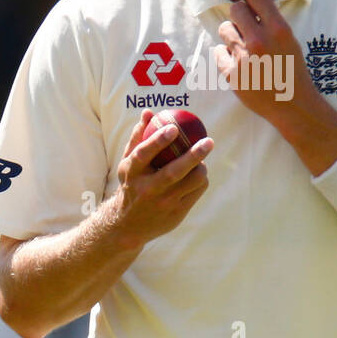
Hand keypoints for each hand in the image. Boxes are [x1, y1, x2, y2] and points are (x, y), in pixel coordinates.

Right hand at [111, 109, 212, 247]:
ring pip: (192, 182)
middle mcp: (147, 189)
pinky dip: (201, 180)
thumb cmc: (132, 183)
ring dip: (201, 168)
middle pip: (174, 172)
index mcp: (132, 173)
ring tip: (201, 160)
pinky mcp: (176, 214)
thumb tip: (149, 112)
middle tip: (208, 141)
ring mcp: (163, 204)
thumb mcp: (128, 163)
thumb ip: (138, 137)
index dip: (159, 140)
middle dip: (194, 155)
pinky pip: (197, 192)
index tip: (174, 127)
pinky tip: (198, 174)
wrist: (128, 225)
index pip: (144, 154)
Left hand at [215, 0, 319, 127]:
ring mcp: (244, 58)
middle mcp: (260, 40)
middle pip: (235, 10)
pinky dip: (227, 58)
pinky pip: (219, 52)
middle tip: (249, 31)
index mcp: (278, 28)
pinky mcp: (232, 74)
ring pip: (225, 31)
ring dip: (232, 37)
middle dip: (239, 17)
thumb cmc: (291, 67)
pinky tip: (242, 68)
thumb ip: (270, 12)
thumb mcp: (287, 37)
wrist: (292, 104)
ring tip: (248, 53)